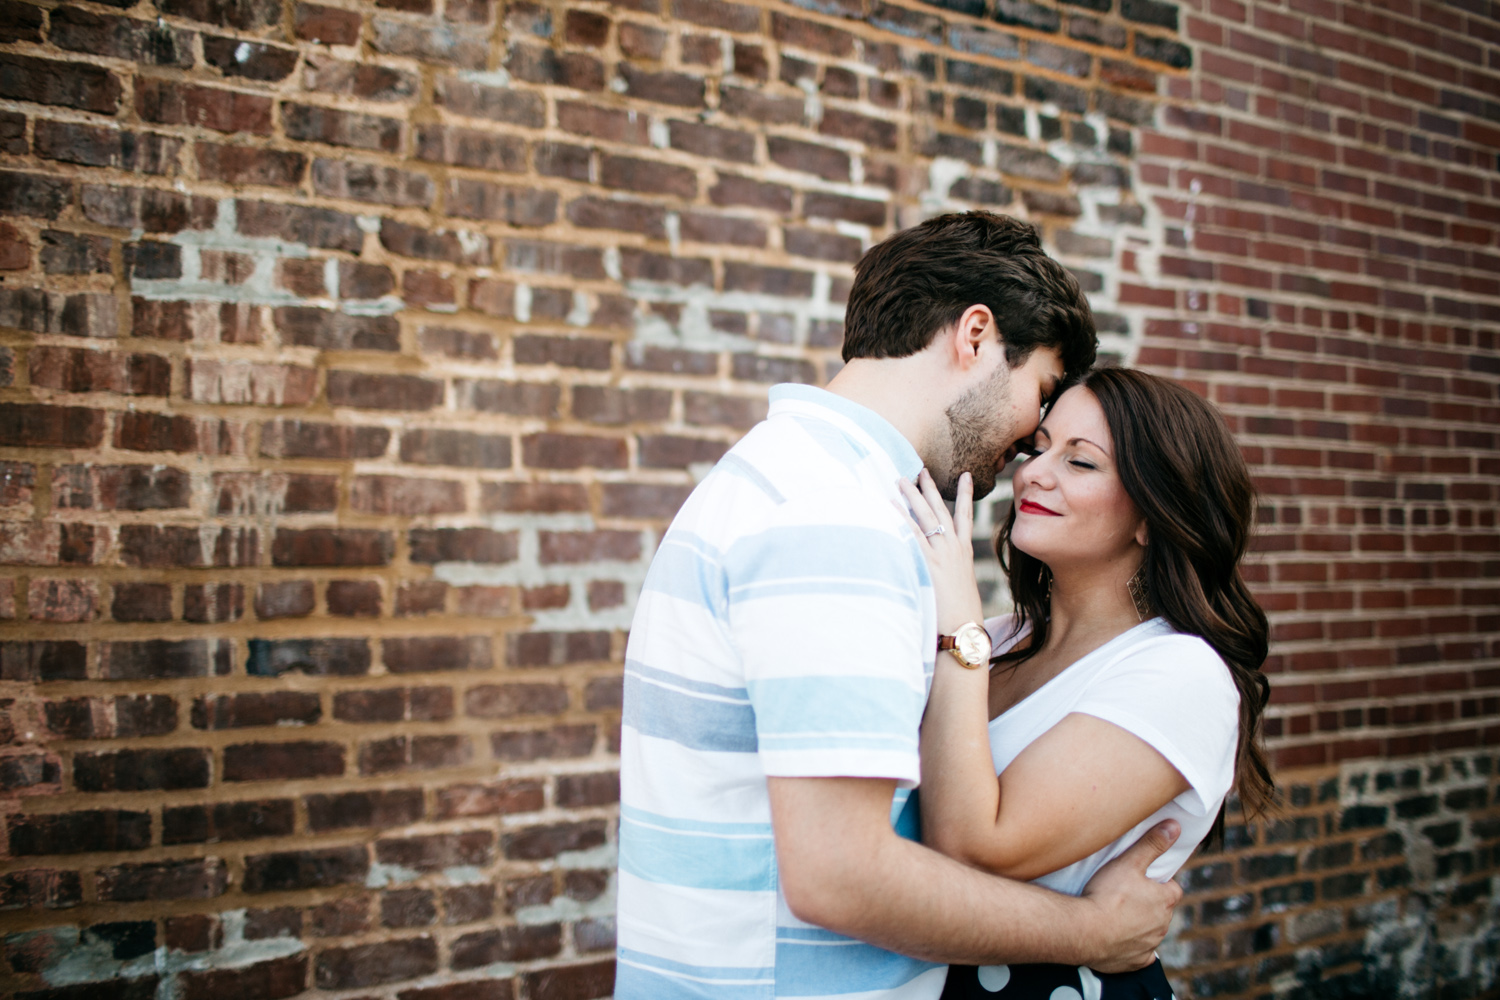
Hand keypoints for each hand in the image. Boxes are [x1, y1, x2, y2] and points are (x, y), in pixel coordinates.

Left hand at [896, 469, 983, 632]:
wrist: (963, 629)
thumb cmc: (962, 616)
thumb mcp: (960, 590)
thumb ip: (951, 577)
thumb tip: (944, 578)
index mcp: (964, 553)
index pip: (965, 516)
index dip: (965, 494)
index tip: (966, 475)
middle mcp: (954, 549)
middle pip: (941, 510)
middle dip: (930, 488)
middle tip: (921, 470)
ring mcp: (941, 554)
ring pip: (925, 516)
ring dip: (912, 496)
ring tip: (901, 479)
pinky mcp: (928, 563)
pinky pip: (911, 534)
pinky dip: (900, 518)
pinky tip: (889, 505)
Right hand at [1078, 820, 1183, 972]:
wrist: (1084, 931)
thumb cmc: (1106, 895)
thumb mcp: (1129, 862)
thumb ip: (1152, 844)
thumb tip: (1175, 826)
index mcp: (1165, 900)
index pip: (1173, 889)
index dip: (1159, 883)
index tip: (1143, 880)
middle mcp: (1163, 925)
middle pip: (1161, 911)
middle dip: (1149, 904)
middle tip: (1124, 895)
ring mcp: (1150, 945)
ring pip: (1151, 932)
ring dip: (1140, 925)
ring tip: (1116, 914)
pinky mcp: (1135, 962)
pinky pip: (1140, 955)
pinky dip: (1132, 947)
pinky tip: (1117, 938)